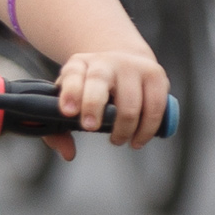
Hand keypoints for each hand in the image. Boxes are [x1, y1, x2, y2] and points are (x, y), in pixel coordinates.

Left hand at [41, 45, 167, 149]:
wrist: (124, 62)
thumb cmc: (92, 89)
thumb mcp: (71, 100)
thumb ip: (59, 130)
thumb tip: (67, 153)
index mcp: (80, 64)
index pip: (72, 74)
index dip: (70, 92)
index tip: (67, 112)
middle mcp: (106, 61)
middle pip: (98, 81)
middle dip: (93, 105)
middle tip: (90, 127)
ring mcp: (133, 66)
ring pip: (130, 102)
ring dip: (124, 128)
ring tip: (118, 140)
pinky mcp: (156, 75)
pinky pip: (155, 106)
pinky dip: (147, 128)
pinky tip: (138, 139)